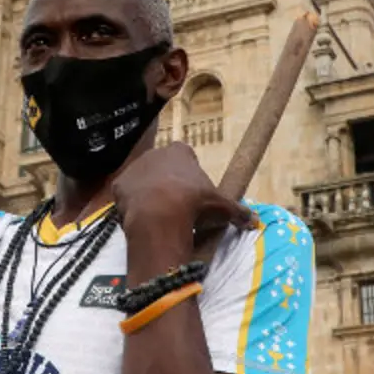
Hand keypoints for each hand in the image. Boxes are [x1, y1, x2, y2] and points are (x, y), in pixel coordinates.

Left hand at [112, 142, 251, 258]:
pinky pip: (126, 195)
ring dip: (149, 194)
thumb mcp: (222, 207)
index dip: (190, 173)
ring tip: (159, 216)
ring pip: (143, 181)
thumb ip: (238, 211)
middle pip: (163, 167)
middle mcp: (155, 153)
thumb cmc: (195, 204)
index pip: (185, 155)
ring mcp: (134, 168)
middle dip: (168, 183)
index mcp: (180, 151)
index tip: (194, 192)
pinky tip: (141, 219)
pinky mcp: (118, 185)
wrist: (160, 215)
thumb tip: (254, 222)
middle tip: (177, 206)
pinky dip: (132, 205)